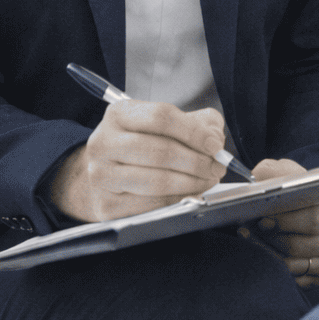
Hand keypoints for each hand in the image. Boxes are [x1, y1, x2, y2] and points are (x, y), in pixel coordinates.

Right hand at [49, 102, 226, 222]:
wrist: (107, 171)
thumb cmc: (142, 142)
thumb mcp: (167, 122)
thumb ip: (197, 123)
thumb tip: (213, 139)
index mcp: (118, 114)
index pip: (160, 117)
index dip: (193, 132)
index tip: (214, 144)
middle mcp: (103, 143)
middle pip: (160, 151)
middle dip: (197, 161)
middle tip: (217, 166)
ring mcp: (101, 176)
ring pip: (157, 181)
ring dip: (192, 182)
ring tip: (208, 179)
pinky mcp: (106, 205)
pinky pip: (151, 205)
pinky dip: (178, 199)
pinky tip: (190, 192)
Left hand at [238, 158, 318, 286]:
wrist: (302, 209)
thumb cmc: (294, 191)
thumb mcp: (287, 173)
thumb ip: (274, 173)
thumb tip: (258, 183)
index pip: (314, 219)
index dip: (286, 221)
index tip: (263, 219)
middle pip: (300, 245)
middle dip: (272, 238)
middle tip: (253, 230)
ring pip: (293, 264)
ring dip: (268, 252)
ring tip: (251, 239)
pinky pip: (292, 278)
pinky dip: (274, 267)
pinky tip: (263, 252)